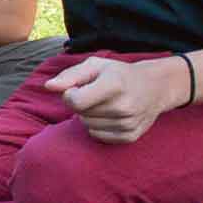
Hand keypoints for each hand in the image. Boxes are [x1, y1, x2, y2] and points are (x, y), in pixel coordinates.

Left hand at [44, 55, 178, 143]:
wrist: (154, 87)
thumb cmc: (118, 73)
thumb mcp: (94, 66)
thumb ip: (69, 75)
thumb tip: (48, 86)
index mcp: (114, 85)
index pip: (76, 101)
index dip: (69, 94)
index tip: (76, 87)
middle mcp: (124, 106)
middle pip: (80, 114)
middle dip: (80, 104)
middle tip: (95, 94)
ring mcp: (129, 123)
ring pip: (88, 126)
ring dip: (89, 116)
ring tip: (103, 103)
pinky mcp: (131, 136)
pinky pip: (98, 136)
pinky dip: (97, 127)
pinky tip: (109, 115)